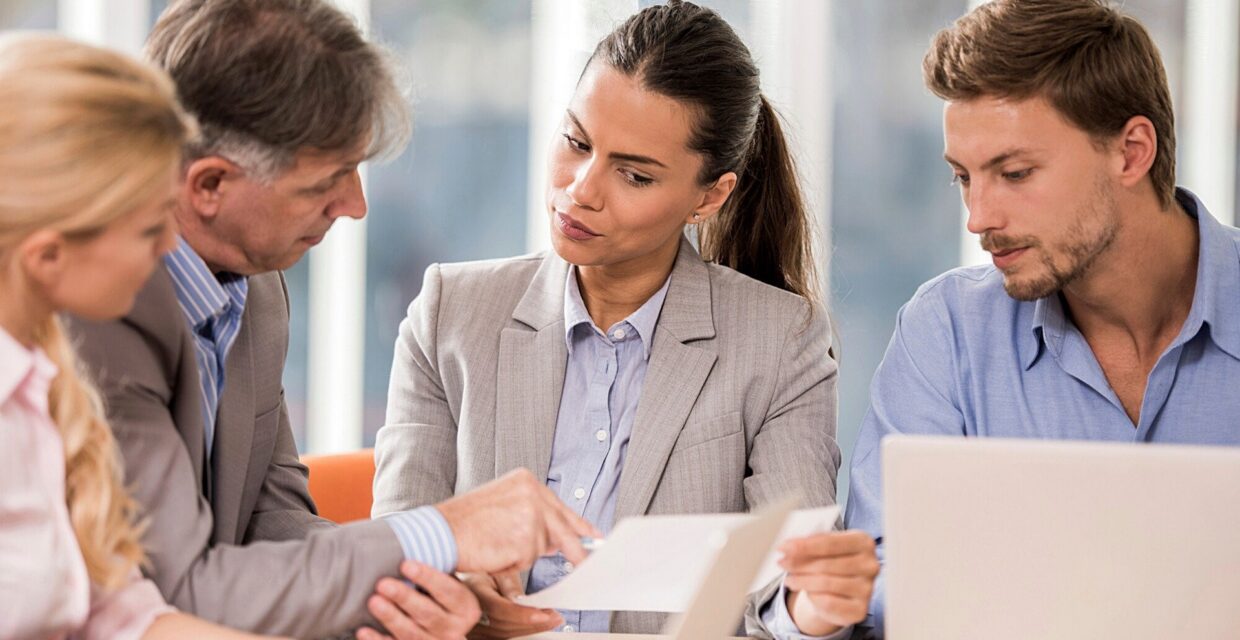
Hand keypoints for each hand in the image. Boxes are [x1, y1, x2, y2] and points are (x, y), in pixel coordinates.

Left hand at [357, 561, 480, 639]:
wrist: (445, 621)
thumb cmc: (441, 593)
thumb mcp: (449, 580)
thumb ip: (439, 567)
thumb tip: (413, 537)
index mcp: (466, 609)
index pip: (449, 592)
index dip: (427, 577)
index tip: (405, 564)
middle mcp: (454, 630)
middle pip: (429, 615)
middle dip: (405, 598)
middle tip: (383, 584)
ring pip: (412, 634)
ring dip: (390, 617)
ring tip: (374, 601)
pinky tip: (363, 630)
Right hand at [435, 468, 599, 573]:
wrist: (440, 532)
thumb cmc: (464, 521)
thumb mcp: (502, 506)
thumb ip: (532, 518)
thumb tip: (556, 539)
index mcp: (526, 481)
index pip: (560, 506)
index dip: (579, 524)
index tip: (595, 535)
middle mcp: (532, 493)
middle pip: (563, 527)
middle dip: (574, 549)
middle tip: (584, 563)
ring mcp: (530, 515)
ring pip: (541, 547)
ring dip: (521, 554)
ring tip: (495, 542)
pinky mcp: (525, 539)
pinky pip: (526, 560)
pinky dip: (511, 563)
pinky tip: (494, 550)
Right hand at [460, 570, 561, 638]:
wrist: (463, 581)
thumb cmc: (483, 572)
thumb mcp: (497, 570)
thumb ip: (508, 585)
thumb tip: (521, 601)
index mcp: (474, 590)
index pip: (499, 609)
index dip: (522, 614)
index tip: (544, 614)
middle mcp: (469, 611)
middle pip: (504, 626)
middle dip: (533, 623)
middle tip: (555, 616)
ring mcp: (471, 626)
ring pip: (503, 636)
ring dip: (530, 629)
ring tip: (550, 621)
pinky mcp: (478, 634)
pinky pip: (500, 638)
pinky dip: (520, 632)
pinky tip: (535, 627)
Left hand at [778, 530, 878, 635]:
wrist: (842, 592)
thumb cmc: (832, 563)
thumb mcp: (823, 548)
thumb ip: (808, 545)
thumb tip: (788, 547)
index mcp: (863, 542)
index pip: (830, 542)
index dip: (804, 545)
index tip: (783, 547)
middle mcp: (870, 565)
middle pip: (826, 564)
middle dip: (799, 564)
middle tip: (782, 563)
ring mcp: (867, 588)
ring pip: (825, 583)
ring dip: (801, 581)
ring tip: (789, 579)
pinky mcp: (860, 609)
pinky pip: (828, 602)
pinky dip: (812, 597)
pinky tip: (805, 592)